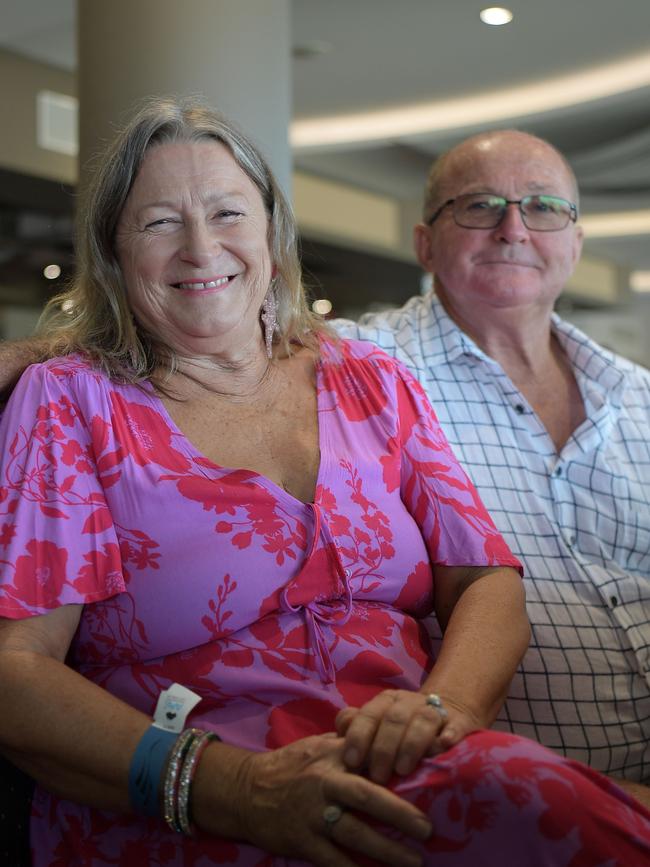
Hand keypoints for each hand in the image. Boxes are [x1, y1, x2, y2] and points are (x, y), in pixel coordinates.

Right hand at [235, 733, 430, 866]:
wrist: (246, 790)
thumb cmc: (292, 766)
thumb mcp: (320, 746)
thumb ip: (353, 746)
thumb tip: (393, 744)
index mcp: (334, 756)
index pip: (372, 758)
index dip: (401, 768)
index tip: (432, 781)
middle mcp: (325, 782)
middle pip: (368, 796)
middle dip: (400, 813)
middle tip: (428, 829)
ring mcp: (312, 813)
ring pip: (354, 832)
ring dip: (386, 850)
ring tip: (414, 862)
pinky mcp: (301, 841)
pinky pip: (333, 860)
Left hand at [336, 689, 481, 783]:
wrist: (446, 713)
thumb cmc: (401, 730)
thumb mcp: (377, 728)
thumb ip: (355, 730)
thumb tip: (334, 742)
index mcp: (384, 702)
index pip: (367, 714)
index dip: (357, 737)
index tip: (350, 762)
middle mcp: (407, 703)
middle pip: (392, 719)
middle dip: (383, 747)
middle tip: (377, 776)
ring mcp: (434, 711)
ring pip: (421, 719)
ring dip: (411, 743)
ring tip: (403, 769)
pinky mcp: (459, 722)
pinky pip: (455, 725)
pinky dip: (450, 734)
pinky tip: (445, 744)